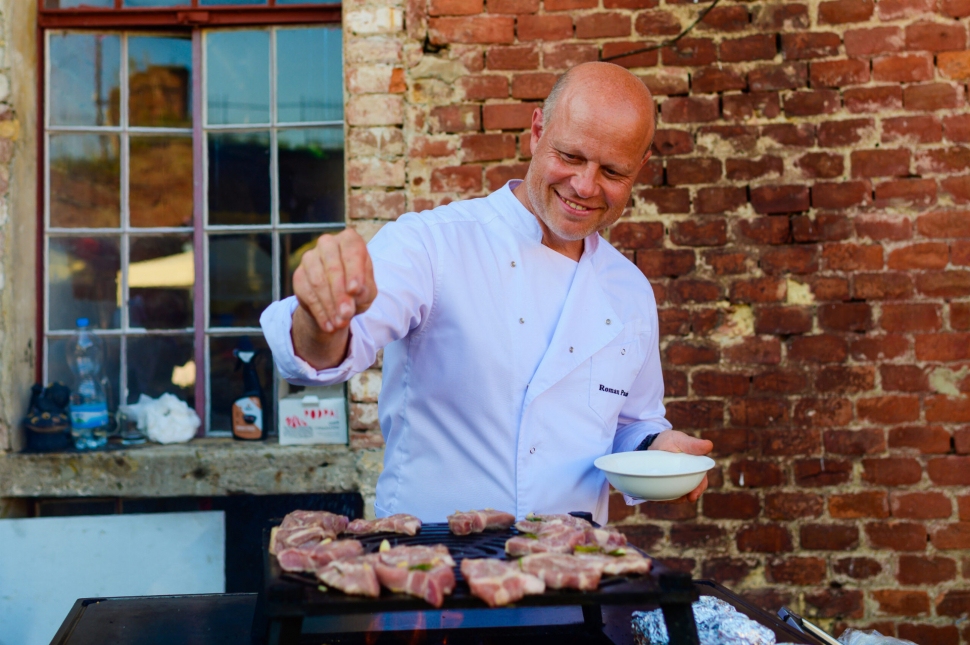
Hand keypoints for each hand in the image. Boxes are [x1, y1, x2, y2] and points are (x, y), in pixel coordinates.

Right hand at [291, 229, 377, 367]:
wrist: (337, 300)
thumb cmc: (357, 289)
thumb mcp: (367, 291)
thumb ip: (365, 290)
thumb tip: (356, 293)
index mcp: (350, 240)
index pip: (352, 252)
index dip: (354, 271)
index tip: (355, 290)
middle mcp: (328, 243)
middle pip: (333, 268)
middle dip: (341, 294)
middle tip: (347, 314)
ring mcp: (310, 257)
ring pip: (318, 282)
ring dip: (330, 306)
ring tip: (340, 323)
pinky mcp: (299, 274)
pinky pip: (307, 294)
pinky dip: (319, 312)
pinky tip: (328, 325)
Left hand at [647, 430, 712, 503]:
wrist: (652, 444)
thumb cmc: (669, 440)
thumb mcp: (679, 439)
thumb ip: (692, 444)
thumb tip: (709, 445)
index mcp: (695, 469)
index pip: (701, 482)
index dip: (698, 489)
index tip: (693, 496)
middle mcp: (687, 478)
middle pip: (689, 492)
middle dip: (683, 498)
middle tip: (675, 499)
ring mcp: (674, 484)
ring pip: (675, 497)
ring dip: (669, 499)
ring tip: (657, 498)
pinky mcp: (663, 487)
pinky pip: (664, 496)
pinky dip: (659, 498)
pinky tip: (652, 497)